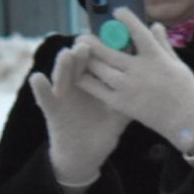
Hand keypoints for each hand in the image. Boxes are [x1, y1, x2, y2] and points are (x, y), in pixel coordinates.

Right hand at [28, 38, 127, 185]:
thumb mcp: (120, 114)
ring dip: (63, 65)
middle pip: (79, 64)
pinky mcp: (51, 109)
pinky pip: (44, 97)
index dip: (102, 51)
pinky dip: (40, 88)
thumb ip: (132, 97)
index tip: (109, 40)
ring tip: (66, 54)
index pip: (97, 61)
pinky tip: (38, 78)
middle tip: (87, 43)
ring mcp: (63, 94)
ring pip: (62, 75)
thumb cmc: (103, 130)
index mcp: (94, 81)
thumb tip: (155, 86)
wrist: (86, 153)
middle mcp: (76, 83)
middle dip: (82, 54)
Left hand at [77, 8, 193, 152]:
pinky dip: (85, 79)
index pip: (138, 31)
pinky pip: (96, 89)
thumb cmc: (187, 91)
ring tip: (78, 53)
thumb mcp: (178, 64)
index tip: (117, 11)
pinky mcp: (120, 103)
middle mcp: (139, 70)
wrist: (188, 122)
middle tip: (82, 36)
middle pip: (107, 50)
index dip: (126, 18)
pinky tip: (79, 73)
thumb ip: (163, 44)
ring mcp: (127, 87)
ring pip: (98, 68)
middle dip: (91, 40)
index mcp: (156, 58)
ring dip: (85, 58)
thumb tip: (155, 25)